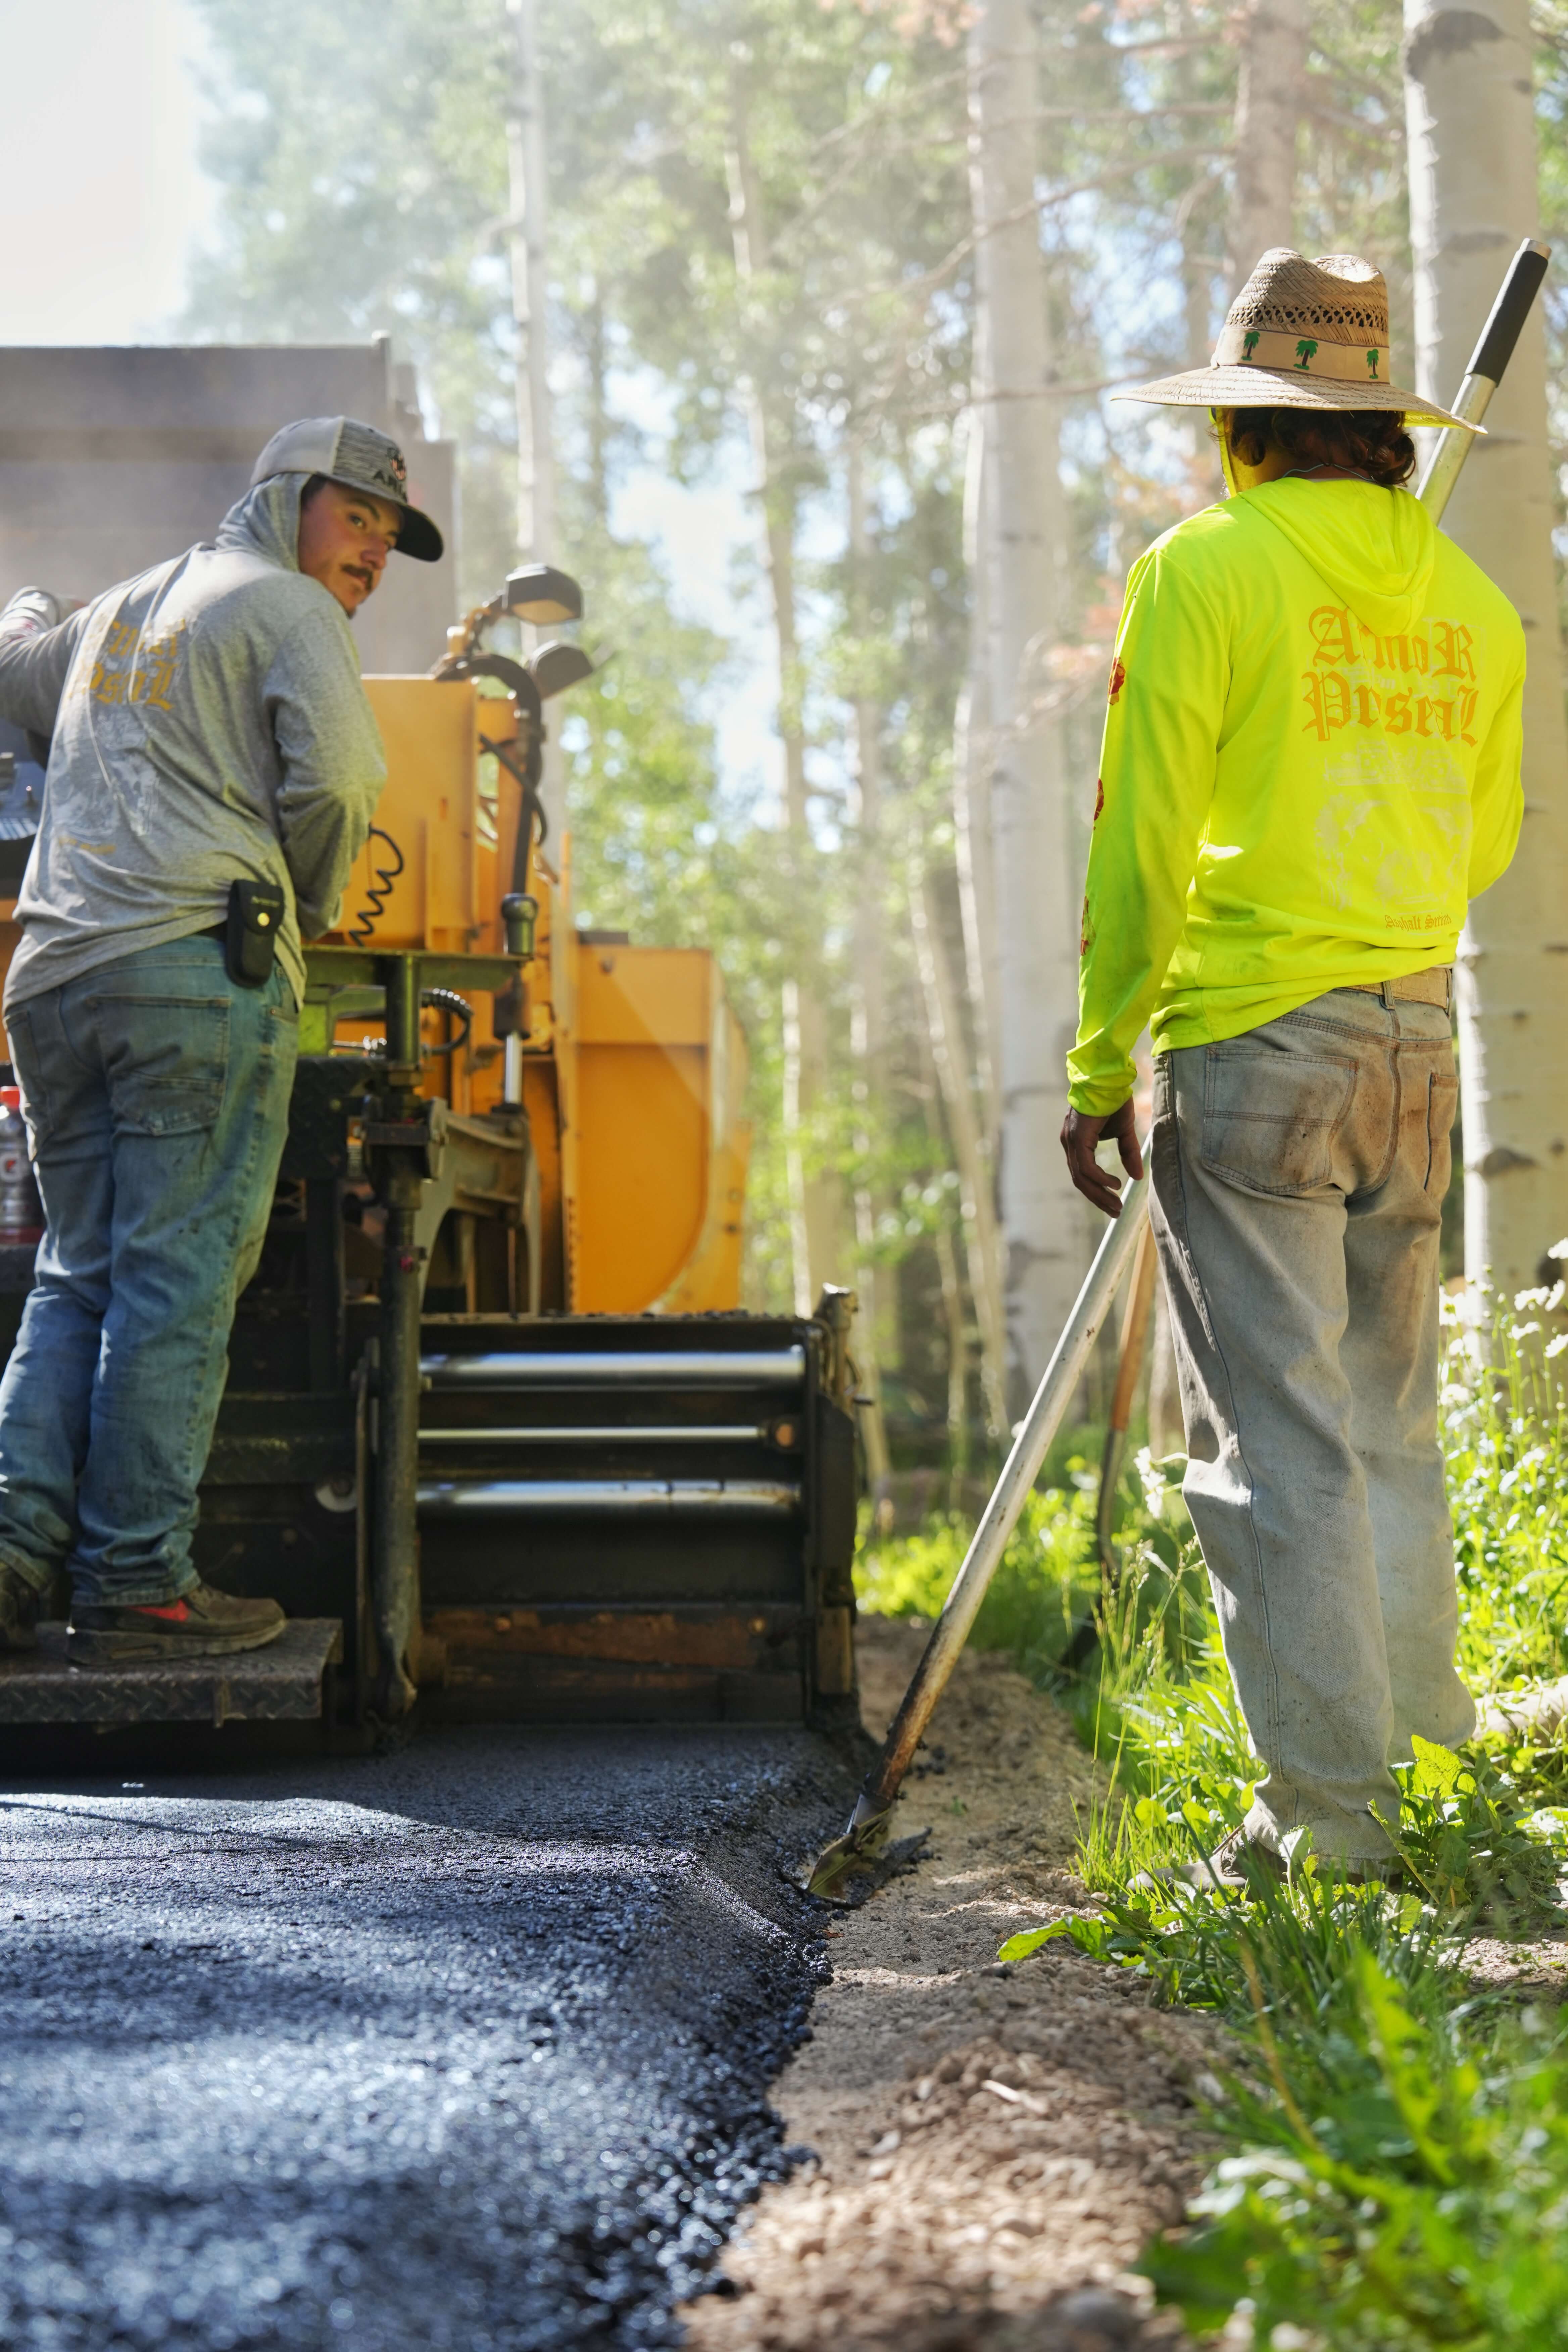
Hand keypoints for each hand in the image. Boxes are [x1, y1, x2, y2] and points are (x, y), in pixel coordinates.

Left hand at [1060, 1097, 1142, 1217]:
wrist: (1109, 1077)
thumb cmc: (1114, 1099)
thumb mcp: (1123, 1131)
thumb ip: (1127, 1153)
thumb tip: (1136, 1177)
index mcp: (1077, 1141)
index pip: (1082, 1173)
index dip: (1097, 1190)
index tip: (1113, 1203)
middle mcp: (1070, 1142)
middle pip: (1080, 1180)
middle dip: (1098, 1198)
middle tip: (1115, 1212)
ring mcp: (1071, 1140)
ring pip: (1080, 1177)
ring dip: (1099, 1193)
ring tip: (1115, 1205)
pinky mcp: (1077, 1138)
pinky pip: (1085, 1166)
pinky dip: (1099, 1178)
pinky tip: (1114, 1184)